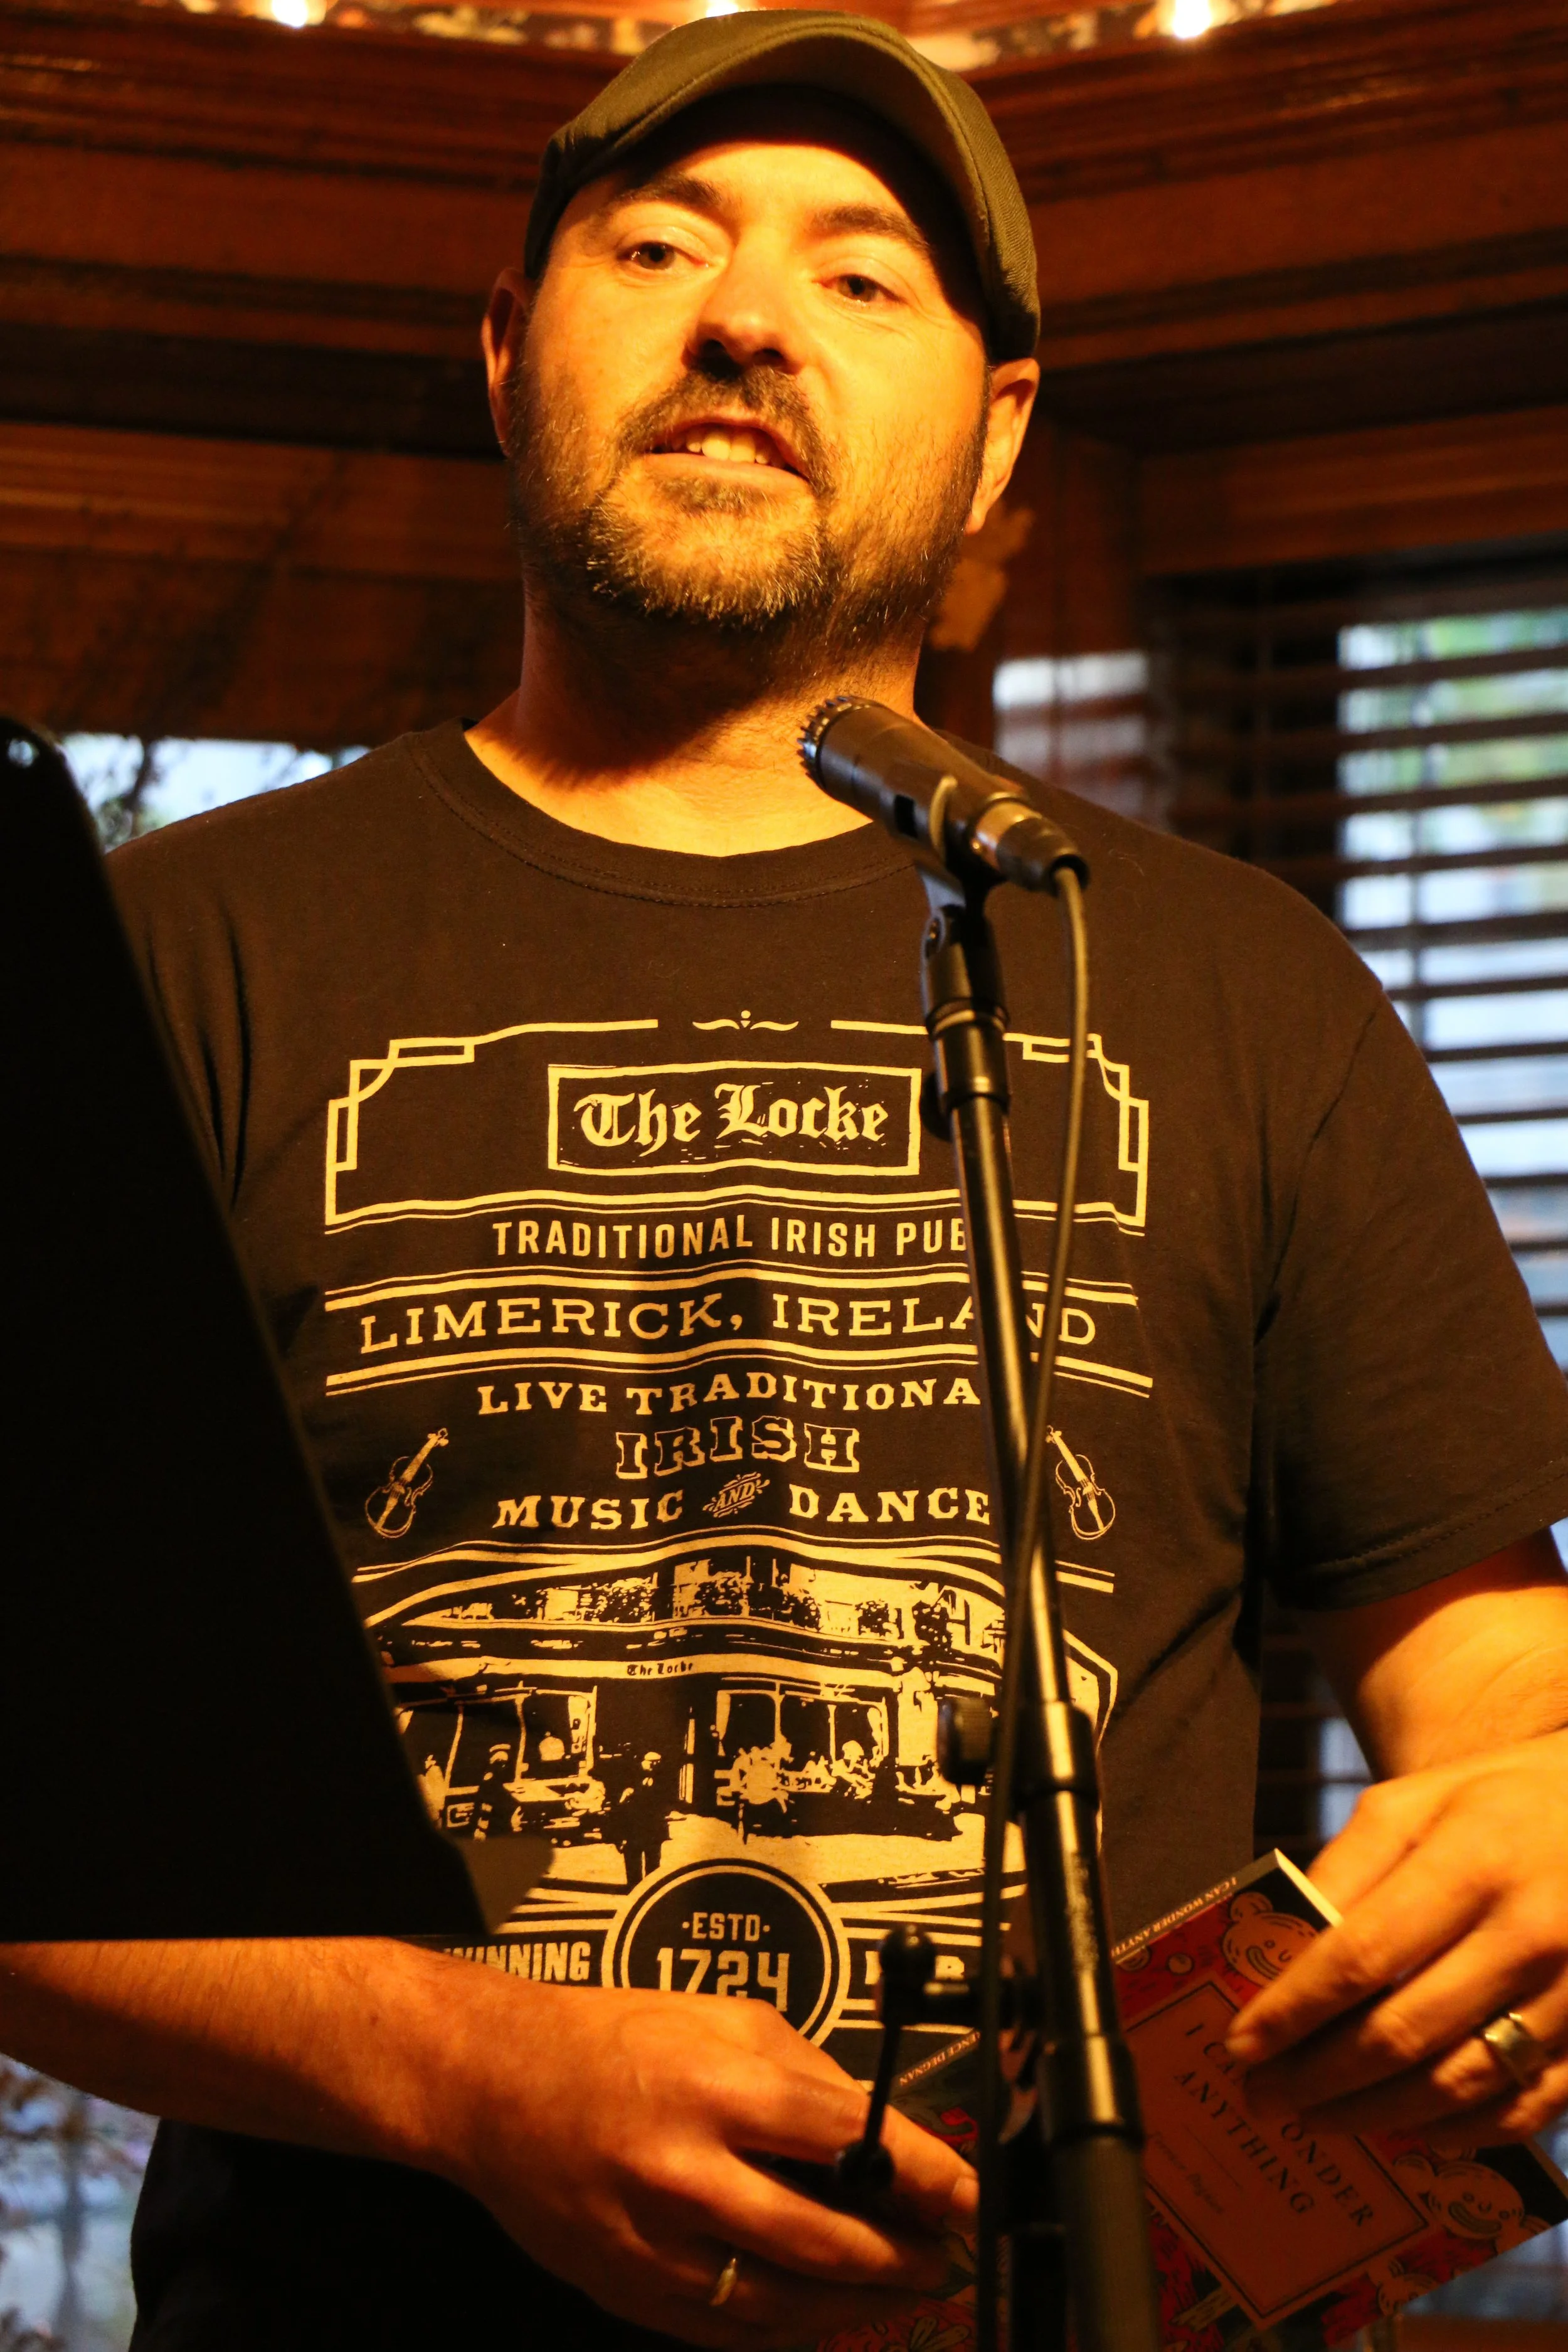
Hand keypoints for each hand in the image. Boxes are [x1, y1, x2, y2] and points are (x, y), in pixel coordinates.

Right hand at [443, 1974, 975, 2347]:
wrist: (494, 2086)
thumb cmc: (610, 2038)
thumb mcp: (721, 2016)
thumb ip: (803, 2071)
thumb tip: (875, 2130)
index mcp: (717, 2087)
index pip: (850, 2139)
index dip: (927, 2175)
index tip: (971, 2196)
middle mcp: (689, 2172)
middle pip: (827, 2241)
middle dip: (905, 2259)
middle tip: (947, 2258)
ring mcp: (656, 2245)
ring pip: (785, 2305)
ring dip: (859, 2306)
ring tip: (901, 2290)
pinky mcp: (632, 2292)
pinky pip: (731, 2332)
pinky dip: (791, 2329)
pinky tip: (825, 2314)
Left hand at [1225, 1731, 1567, 2149]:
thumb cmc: (1488, 1806)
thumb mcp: (1408, 1806)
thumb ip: (1344, 1872)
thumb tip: (1283, 1957)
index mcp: (1473, 1862)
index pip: (1362, 1955)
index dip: (1294, 2010)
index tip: (1241, 2046)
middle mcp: (1529, 1933)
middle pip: (1403, 2032)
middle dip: (1319, 2076)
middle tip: (1262, 2097)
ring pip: (1458, 2084)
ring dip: (1375, 2115)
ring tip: (1317, 2119)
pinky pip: (1523, 2109)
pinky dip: (1457, 2133)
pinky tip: (1406, 2132)